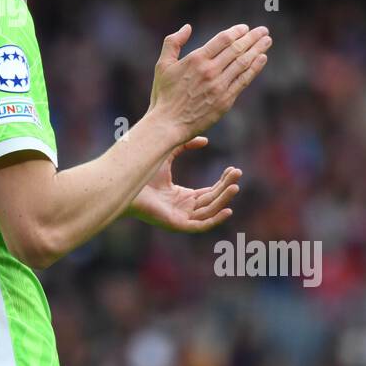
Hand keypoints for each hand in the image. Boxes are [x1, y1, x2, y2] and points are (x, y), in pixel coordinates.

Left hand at [126, 137, 242, 232]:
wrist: (127, 181)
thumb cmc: (142, 171)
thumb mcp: (169, 155)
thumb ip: (185, 146)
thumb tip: (205, 140)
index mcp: (182, 197)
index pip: (208, 192)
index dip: (222, 182)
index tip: (233, 169)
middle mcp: (183, 208)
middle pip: (211, 200)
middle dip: (226, 188)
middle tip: (237, 174)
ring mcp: (180, 217)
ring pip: (209, 211)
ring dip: (223, 199)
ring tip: (234, 186)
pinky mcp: (177, 225)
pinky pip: (200, 226)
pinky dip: (215, 219)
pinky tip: (227, 210)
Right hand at [148, 22, 270, 140]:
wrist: (169, 123)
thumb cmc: (164, 94)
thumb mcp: (162, 65)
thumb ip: (172, 43)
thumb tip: (187, 27)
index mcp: (196, 59)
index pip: (223, 39)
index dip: (236, 31)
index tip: (245, 28)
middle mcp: (210, 70)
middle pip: (236, 49)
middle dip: (252, 37)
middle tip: (263, 30)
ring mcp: (219, 85)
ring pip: (243, 63)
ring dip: (257, 49)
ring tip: (267, 40)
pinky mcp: (226, 100)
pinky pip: (244, 80)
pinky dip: (254, 68)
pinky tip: (262, 59)